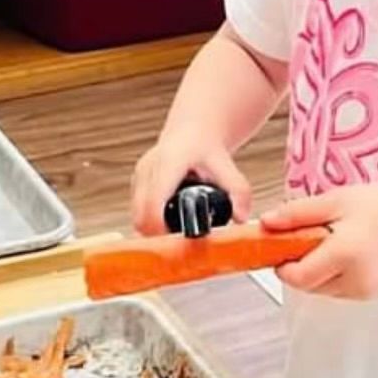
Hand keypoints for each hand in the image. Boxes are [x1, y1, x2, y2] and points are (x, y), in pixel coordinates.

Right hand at [130, 129, 252, 235]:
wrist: (193, 131)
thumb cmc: (207, 148)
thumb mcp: (227, 167)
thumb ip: (238, 191)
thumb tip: (240, 218)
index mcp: (169, 162)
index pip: (155, 203)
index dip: (162, 228)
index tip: (177, 243)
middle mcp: (149, 168)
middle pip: (140, 216)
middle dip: (158, 236)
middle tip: (180, 246)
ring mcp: (140, 175)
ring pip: (136, 216)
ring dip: (152, 231)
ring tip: (175, 237)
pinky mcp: (137, 182)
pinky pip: (136, 211)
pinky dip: (149, 222)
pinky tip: (167, 226)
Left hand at [261, 183, 377, 299]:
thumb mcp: (336, 200)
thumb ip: (298, 213)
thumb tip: (265, 222)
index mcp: (344, 253)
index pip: (297, 276)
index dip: (282, 264)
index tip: (280, 246)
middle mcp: (354, 279)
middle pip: (306, 285)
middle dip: (299, 265)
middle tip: (307, 238)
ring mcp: (363, 291)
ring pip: (320, 289)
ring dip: (315, 271)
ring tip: (331, 242)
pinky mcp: (369, 294)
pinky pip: (336, 290)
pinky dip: (331, 275)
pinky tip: (344, 253)